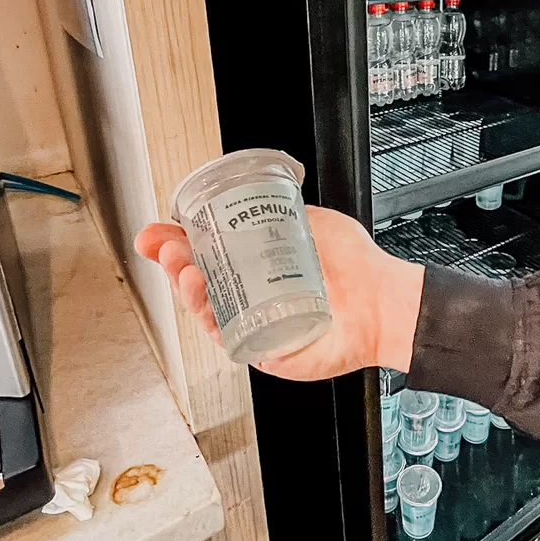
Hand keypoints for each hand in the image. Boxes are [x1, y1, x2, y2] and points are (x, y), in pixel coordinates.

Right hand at [134, 206, 424, 380]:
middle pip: (197, 281)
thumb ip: (279, 209)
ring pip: (205, 309)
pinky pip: (227, 338)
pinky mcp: (263, 349)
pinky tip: (207, 298)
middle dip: (174, 262)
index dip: (175, 243)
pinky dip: (211, 319)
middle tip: (169, 247)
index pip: (206, 252)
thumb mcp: (312, 224)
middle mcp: (250, 294)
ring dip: (186, 288)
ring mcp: (254, 321)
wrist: (384, 301)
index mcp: (255, 265)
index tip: (155, 233)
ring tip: (187, 269)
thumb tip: (244, 192)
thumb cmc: (357, 268)